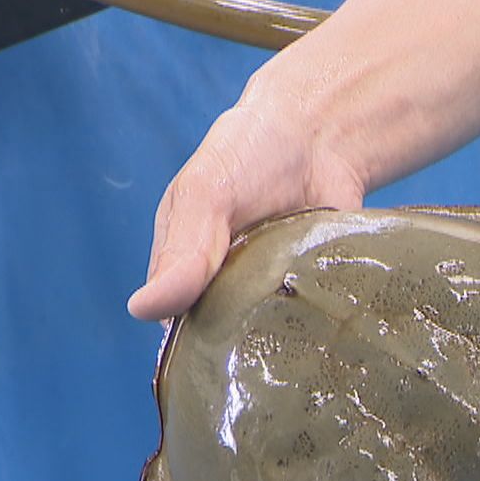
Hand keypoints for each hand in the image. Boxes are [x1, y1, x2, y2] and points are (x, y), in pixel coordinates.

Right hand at [127, 83, 366, 321]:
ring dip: (291, 337)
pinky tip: (337, 326)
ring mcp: (277, 295)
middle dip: (250, 344)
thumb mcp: (205, 197)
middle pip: (234, 342)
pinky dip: (329, 325)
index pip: (186, 331)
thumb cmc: (248, 156)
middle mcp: (230, 292)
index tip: (223, 345)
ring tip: (302, 325)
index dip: (202, 344)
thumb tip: (142, 309)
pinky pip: (321, 324)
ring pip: (278, 339)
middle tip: (269, 325)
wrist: (320, 135)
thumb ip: (181, 253)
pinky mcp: (318, 293)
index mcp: (187, 273)